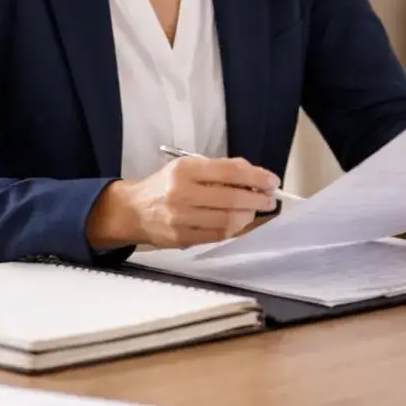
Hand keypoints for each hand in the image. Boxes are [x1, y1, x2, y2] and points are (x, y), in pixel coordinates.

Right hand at [87, 156, 280, 249]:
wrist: (133, 210)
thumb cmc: (166, 185)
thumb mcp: (188, 167)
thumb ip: (220, 170)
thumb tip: (256, 176)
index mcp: (185, 170)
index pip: (230, 171)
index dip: (256, 177)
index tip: (272, 181)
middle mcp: (181, 194)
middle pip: (232, 198)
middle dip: (258, 199)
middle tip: (270, 199)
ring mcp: (180, 219)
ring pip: (228, 220)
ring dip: (248, 216)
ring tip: (254, 211)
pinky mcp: (181, 238)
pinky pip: (218, 236)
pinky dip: (235, 229)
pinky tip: (240, 222)